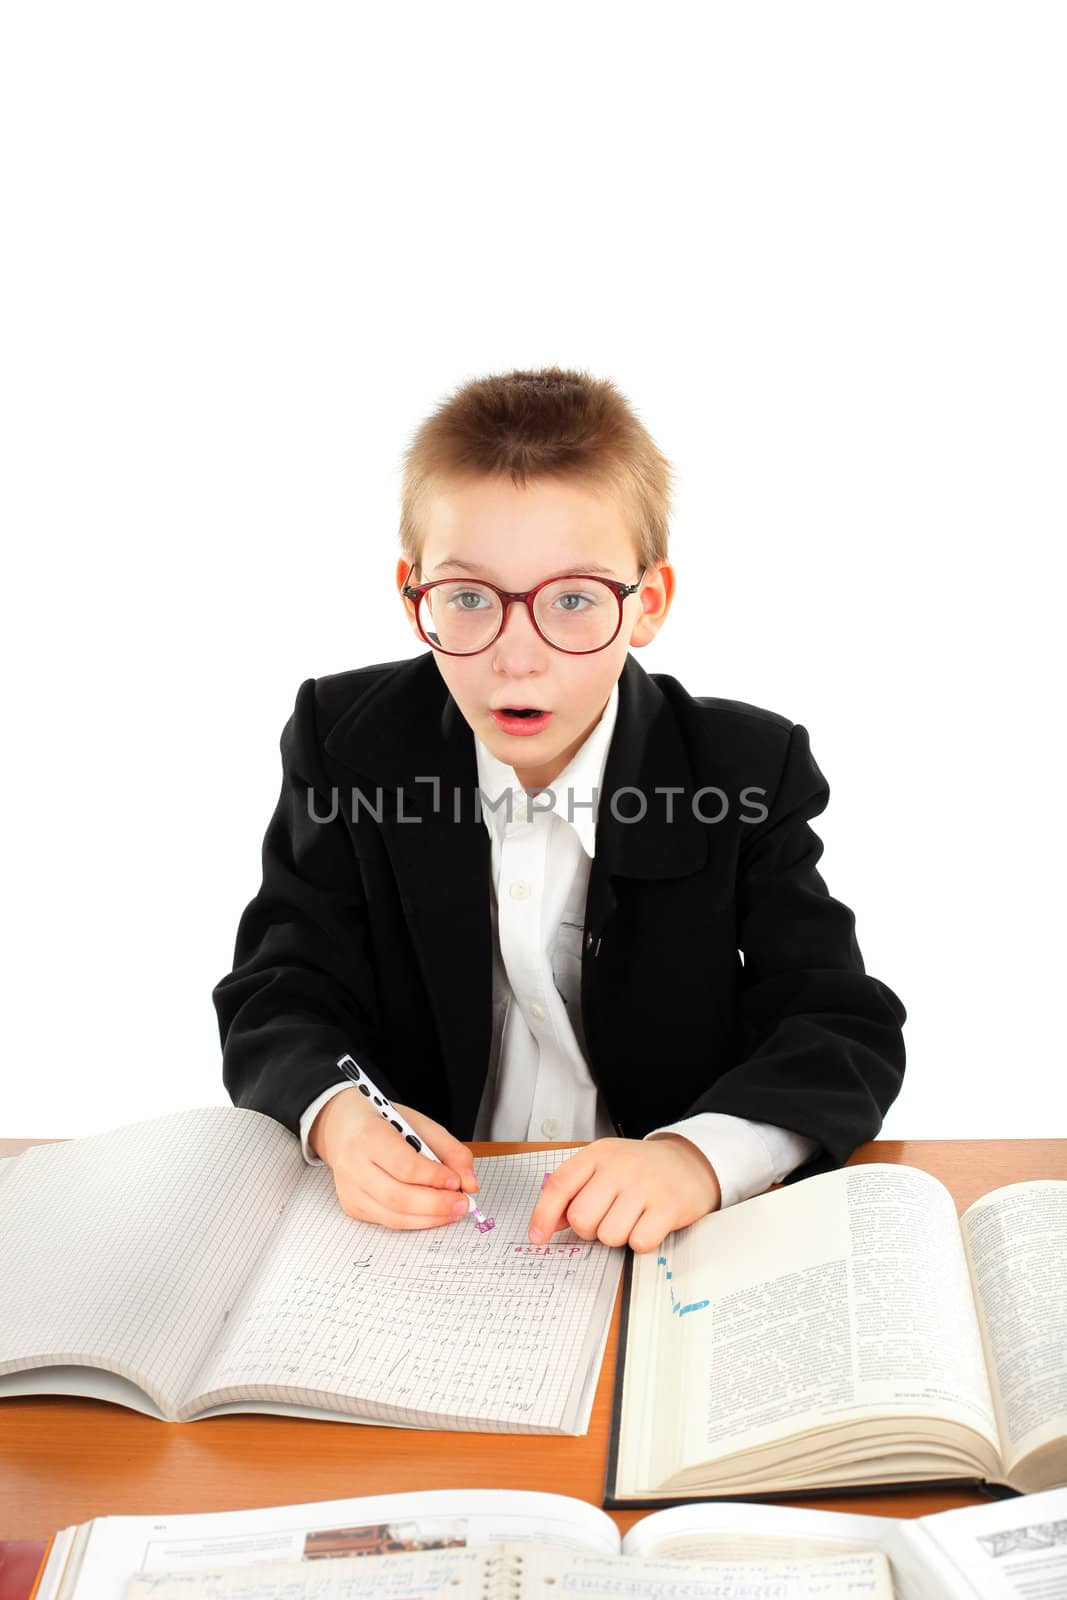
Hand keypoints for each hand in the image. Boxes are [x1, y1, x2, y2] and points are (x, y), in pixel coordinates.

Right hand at [310, 1086, 478, 1228]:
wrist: (345, 1126)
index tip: (457, 1182)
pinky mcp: (352, 1205)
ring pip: (392, 1215)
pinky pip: (387, 1221)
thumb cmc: (385, 1123)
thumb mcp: (420, 1125)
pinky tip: (431, 1214)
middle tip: (462, 1204)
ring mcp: (349, 1189)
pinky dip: (414, 1221)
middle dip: (436, 1205)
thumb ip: (451, 1151)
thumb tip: (470, 1183)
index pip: (405, 1166)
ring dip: (428, 1218)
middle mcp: (353, 1164)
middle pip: (398, 1196)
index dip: (434, 1177)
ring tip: (452, 1211)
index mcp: (370, 1136)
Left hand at [527, 1136, 721, 1253]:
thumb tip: (547, 1225)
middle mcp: (620, 1165)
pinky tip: (648, 1224)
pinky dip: (641, 1242)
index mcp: (599, 1154)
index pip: (559, 1185)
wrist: (690, 1163)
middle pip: (582, 1218)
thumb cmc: (640, 1170)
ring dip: (617, 1237)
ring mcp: (646, 1185)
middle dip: (590, 1229)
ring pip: (609, 1235)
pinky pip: (639, 1242)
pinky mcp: (669, 1205)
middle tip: (606, 1220)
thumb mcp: (605, 1167)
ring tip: (631, 1220)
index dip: (543, 1215)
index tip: (538, 1237)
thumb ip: (574, 1191)